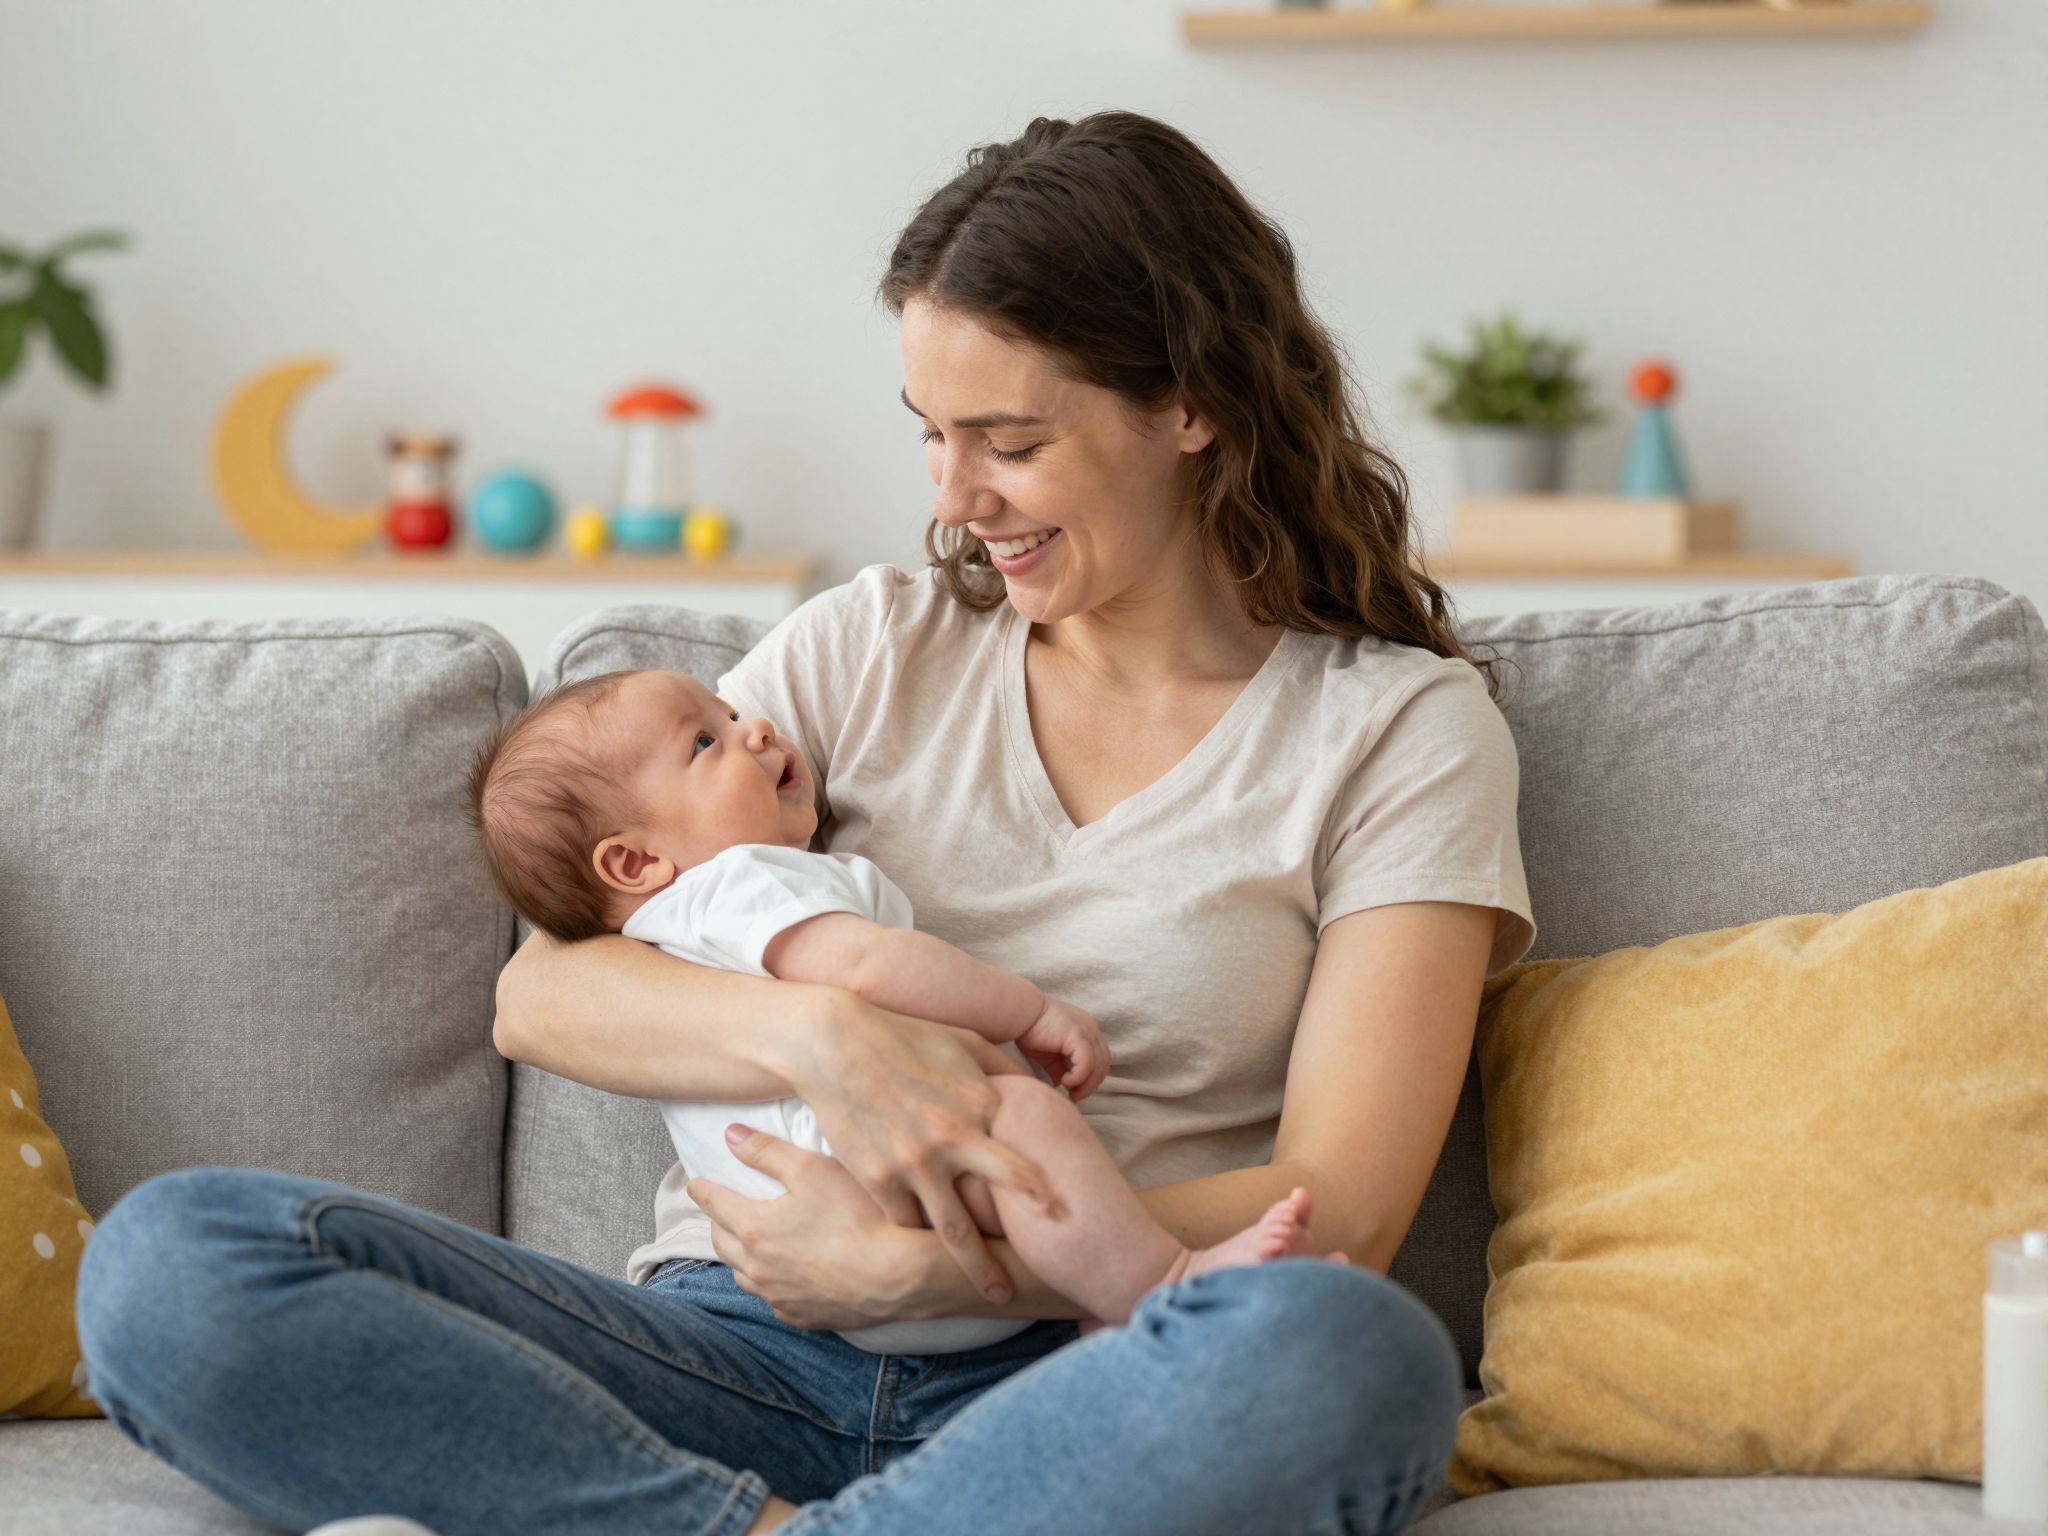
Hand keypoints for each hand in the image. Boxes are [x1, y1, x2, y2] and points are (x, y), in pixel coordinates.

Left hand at [688, 1125, 932, 1330]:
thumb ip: (766, 1150)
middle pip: (721, 1242)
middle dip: (718, 1222)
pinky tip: (784, 1274)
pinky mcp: (800, 1316)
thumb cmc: (858, 1215)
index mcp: (754, 1227)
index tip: (696, 1182)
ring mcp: (778, 1296)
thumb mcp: (813, 1168)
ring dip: (740, 1256)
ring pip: (742, 1276)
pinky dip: (769, 1283)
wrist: (897, 1276)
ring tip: (749, 1243)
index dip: (703, 1189)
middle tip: (723, 1210)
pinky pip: (771, 1298)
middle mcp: (757, 1267)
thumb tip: (730, 1136)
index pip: (714, 1203)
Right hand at [792, 993, 1069, 1304]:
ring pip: (952, 1233)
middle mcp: (953, 1139)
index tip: (1070, 1223)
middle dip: (1021, 1248)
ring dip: (975, 1268)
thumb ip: (1003, 1071)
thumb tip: (1040, 1089)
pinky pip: (905, 1224)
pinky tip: (932, 1259)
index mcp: (981, 1105)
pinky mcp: (877, 1178)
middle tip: (1037, 1279)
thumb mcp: (964, 1042)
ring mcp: (914, 1163)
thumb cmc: (905, 1038)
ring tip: (995, 1294)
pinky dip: (920, 1241)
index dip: (1047, 1198)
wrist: (835, 1046)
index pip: (1025, 1165)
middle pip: (996, 1210)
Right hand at [1014, 996, 1108, 1100]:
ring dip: (1086, 1084)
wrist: (1018, 1012)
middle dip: (1091, 1084)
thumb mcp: (1049, 1054)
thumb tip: (1063, 1084)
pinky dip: (1079, 1077)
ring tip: (1071, 1092)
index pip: (1100, 1059)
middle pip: (1103, 1063)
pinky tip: (1065, 1082)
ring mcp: (1087, 1030)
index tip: (1076, 1091)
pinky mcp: (1078, 1035)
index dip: (1091, 1078)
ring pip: (1098, 1065)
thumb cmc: (1029, 1030)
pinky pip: (1087, 1063)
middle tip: (1075, 1096)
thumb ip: (1059, 1068)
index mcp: (1086, 1031)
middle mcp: (1091, 1029)